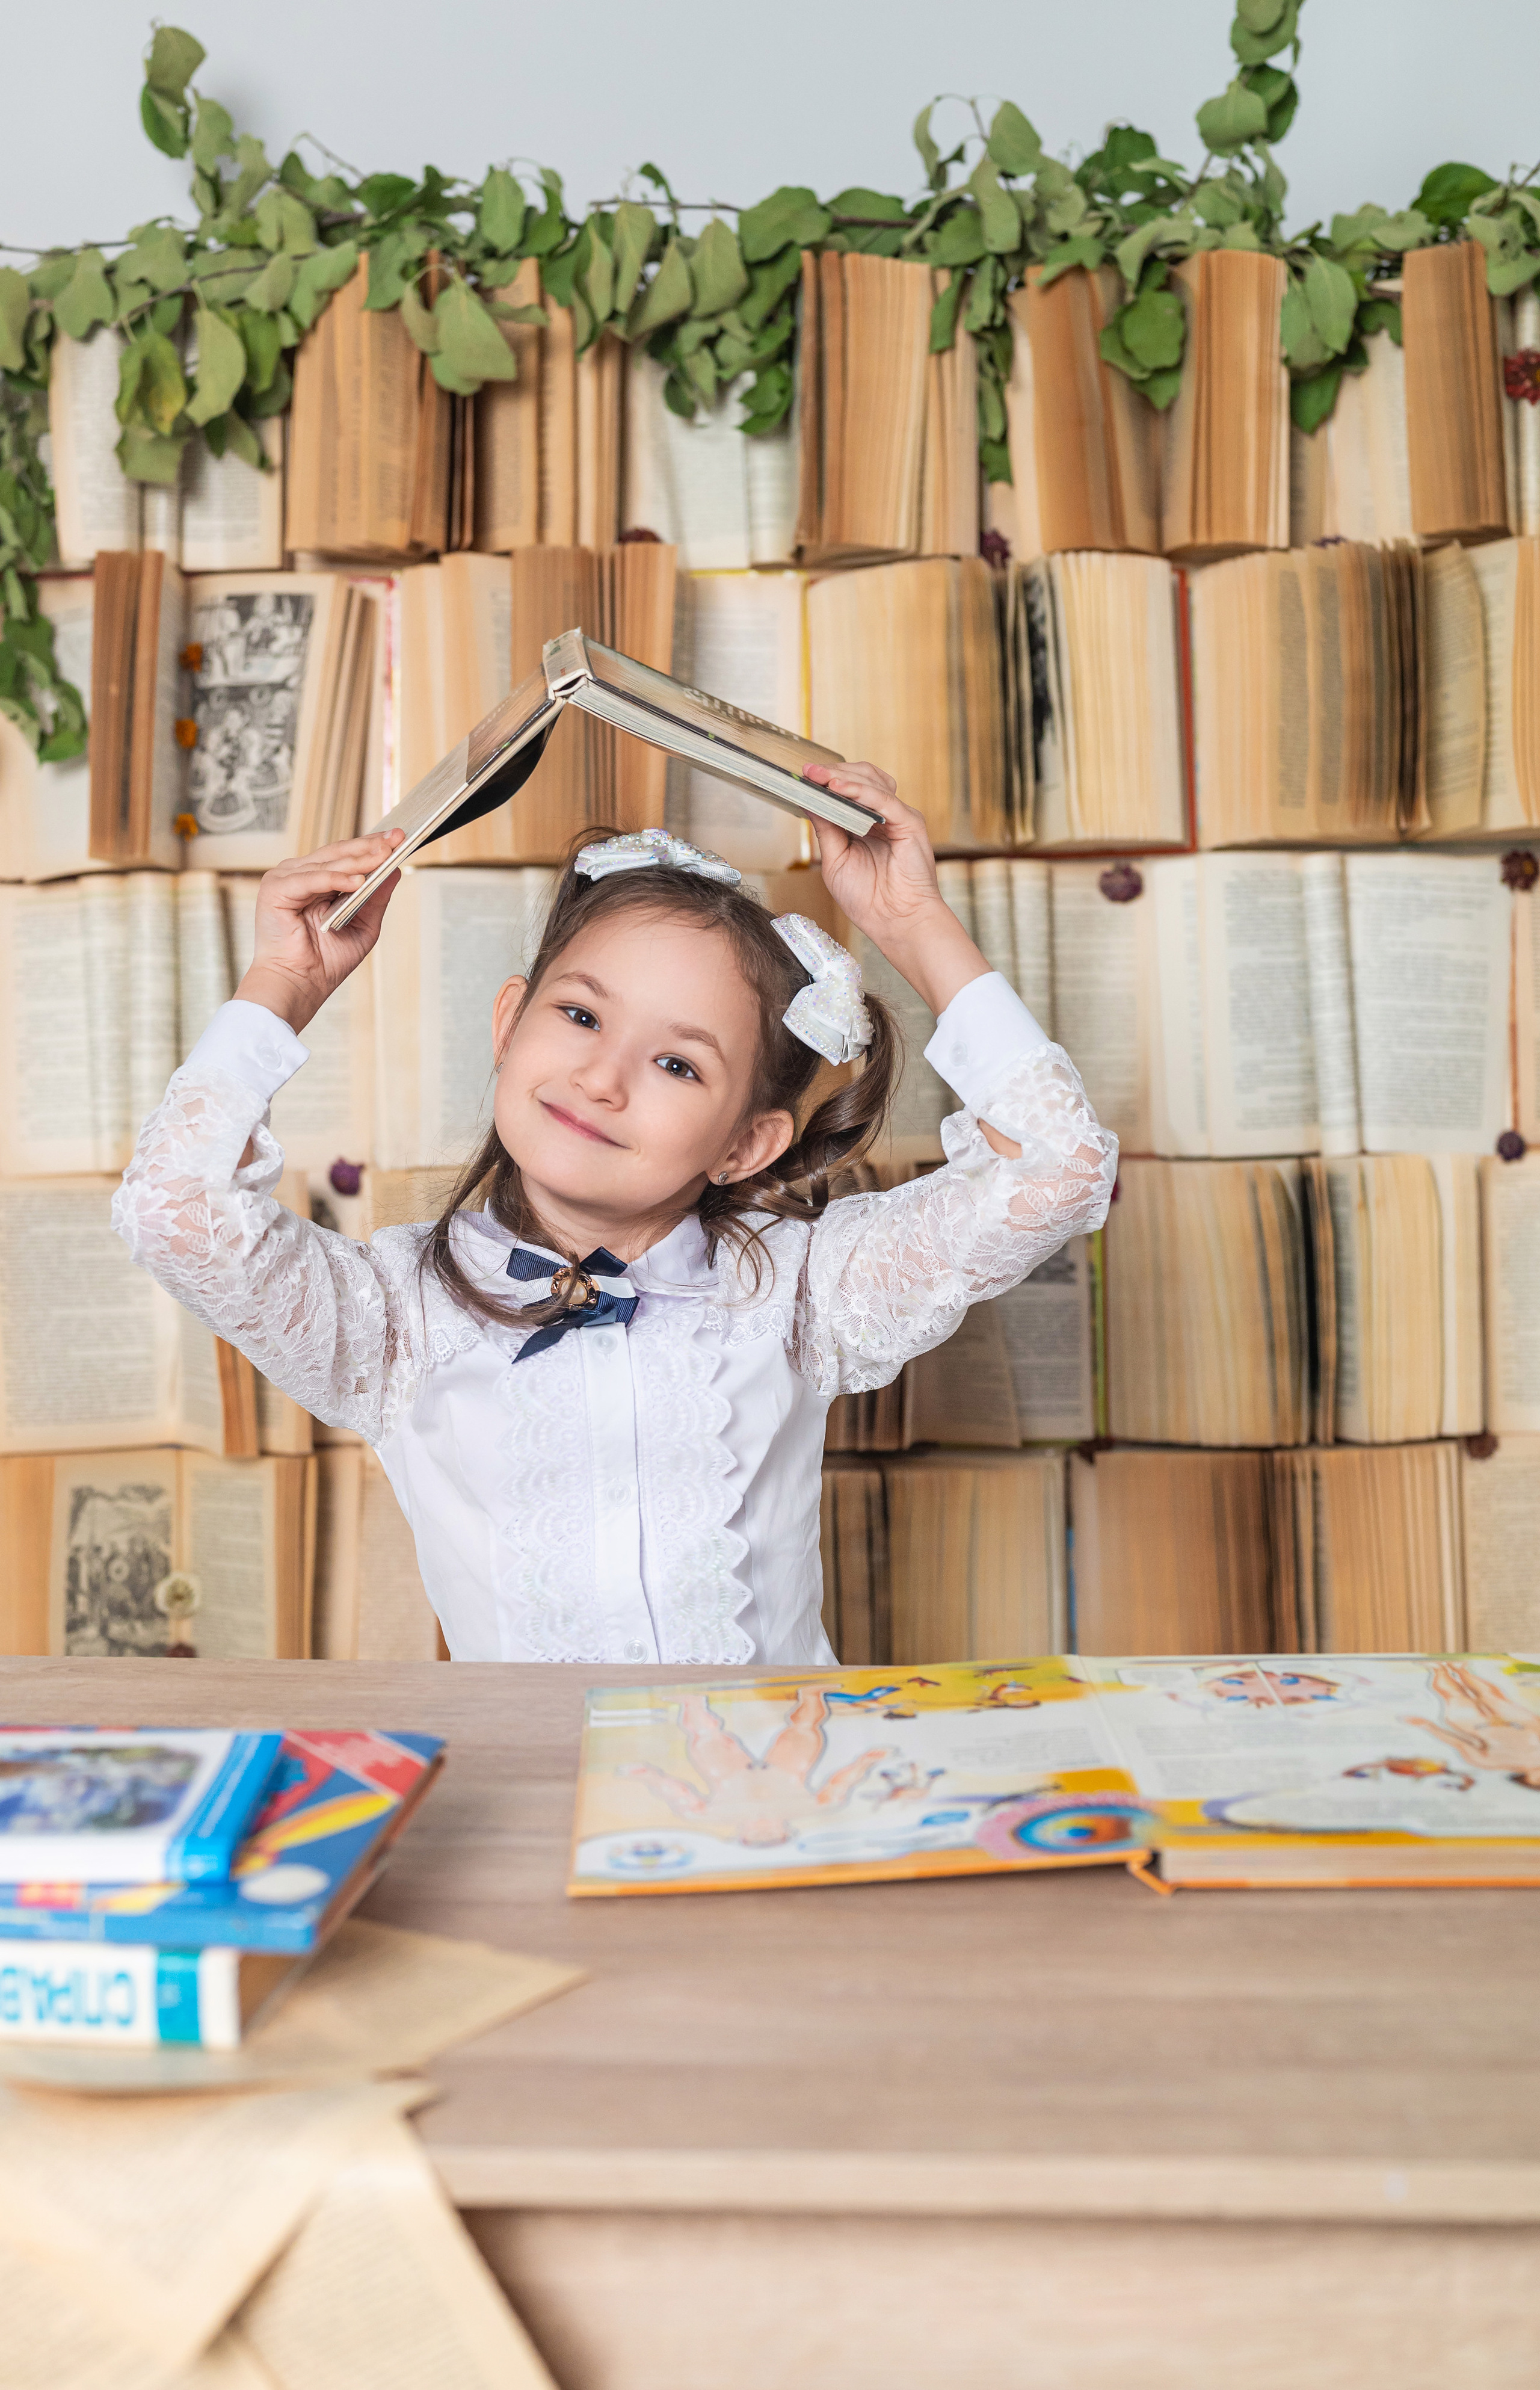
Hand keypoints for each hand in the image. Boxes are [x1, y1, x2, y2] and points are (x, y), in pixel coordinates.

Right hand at [234, 830, 403, 1034]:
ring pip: (328, 862)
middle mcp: (301, 874)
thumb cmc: (324, 961)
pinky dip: (334, 878)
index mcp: (318, 880)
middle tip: (395, 839)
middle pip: (339, 852)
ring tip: (383, 857)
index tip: (399, 837)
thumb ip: (376, 899)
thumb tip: (395, 871)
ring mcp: (286, 878)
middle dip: (369, 846)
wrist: (299, 984)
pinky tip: (357, 881)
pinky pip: (311, 878)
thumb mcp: (363, 926)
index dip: (372, 845)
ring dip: (358, 860)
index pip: (347, 855)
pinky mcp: (275, 888)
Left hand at [804, 763, 988, 1017]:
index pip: (847, 790)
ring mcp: (897, 817)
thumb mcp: (835, 859)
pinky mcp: (909, 822)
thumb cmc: (868, 899)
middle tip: (808, 772)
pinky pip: (883, 799)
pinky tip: (839, 788)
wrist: (895, 922)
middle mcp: (883, 816)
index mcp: (866, 824)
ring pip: (872, 782)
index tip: (801, 777)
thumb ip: (826, 828)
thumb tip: (808, 801)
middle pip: (861, 778)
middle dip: (832, 772)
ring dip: (844, 776)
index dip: (825, 781)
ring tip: (820, 777)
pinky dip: (860, 791)